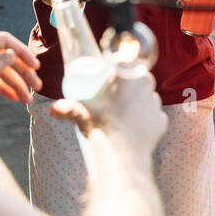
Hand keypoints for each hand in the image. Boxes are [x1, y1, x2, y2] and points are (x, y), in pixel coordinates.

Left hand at [0, 30, 41, 107]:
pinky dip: (3, 89)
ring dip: (15, 84)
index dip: (22, 52)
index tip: (36, 66)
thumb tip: (12, 55)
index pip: (4, 41)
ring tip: (27, 99)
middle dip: (22, 72)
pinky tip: (14, 98)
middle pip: (5, 57)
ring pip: (0, 71)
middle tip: (37, 87)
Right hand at [50, 68, 166, 149]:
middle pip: (142, 77)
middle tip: (118, 96)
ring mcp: (155, 103)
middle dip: (132, 84)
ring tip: (127, 113)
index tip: (114, 77)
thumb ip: (65, 108)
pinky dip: (148, 120)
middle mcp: (145, 85)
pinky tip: (136, 128)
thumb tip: (53, 110)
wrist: (121, 154)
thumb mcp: (79, 113)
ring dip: (141, 101)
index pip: (127, 61)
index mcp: (126, 75)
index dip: (122, 68)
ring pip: (150, 96)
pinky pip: (155, 116)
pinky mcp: (162, 121)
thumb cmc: (100, 127)